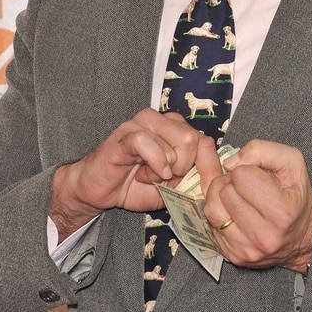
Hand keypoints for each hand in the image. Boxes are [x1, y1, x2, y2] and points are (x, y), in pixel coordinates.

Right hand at [50, 108, 200, 240]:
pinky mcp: (125, 135)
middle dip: (183, 168)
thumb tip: (213, 181)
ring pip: (178, 139)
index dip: (205, 168)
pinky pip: (148, 142)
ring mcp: (141, 124)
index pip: (205, 141)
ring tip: (148, 175)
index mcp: (174, 129)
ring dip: (165, 168)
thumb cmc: (134, 186)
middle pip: (194, 139)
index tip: (195, 188)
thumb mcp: (170, 187)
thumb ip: (191, 179)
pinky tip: (143, 175)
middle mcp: (160, 120)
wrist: (98, 191)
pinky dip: (152, 164)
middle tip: (163, 178)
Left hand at [197, 138, 311, 272]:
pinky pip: (210, 224)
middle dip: (232, 182)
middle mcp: (263, 236)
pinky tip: (233, 211)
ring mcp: (246, 250)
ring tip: (237, 195)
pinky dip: (218, 212)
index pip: (241, 175)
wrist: (302, 240)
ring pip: (211, 208)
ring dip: (220, 195)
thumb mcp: (292, 162)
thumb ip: (262, 150)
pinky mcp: (234, 256)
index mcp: (281, 212)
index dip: (247, 168)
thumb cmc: (296, 196)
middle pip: (224, 191)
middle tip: (247, 186)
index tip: (258, 176)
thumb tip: (230, 162)